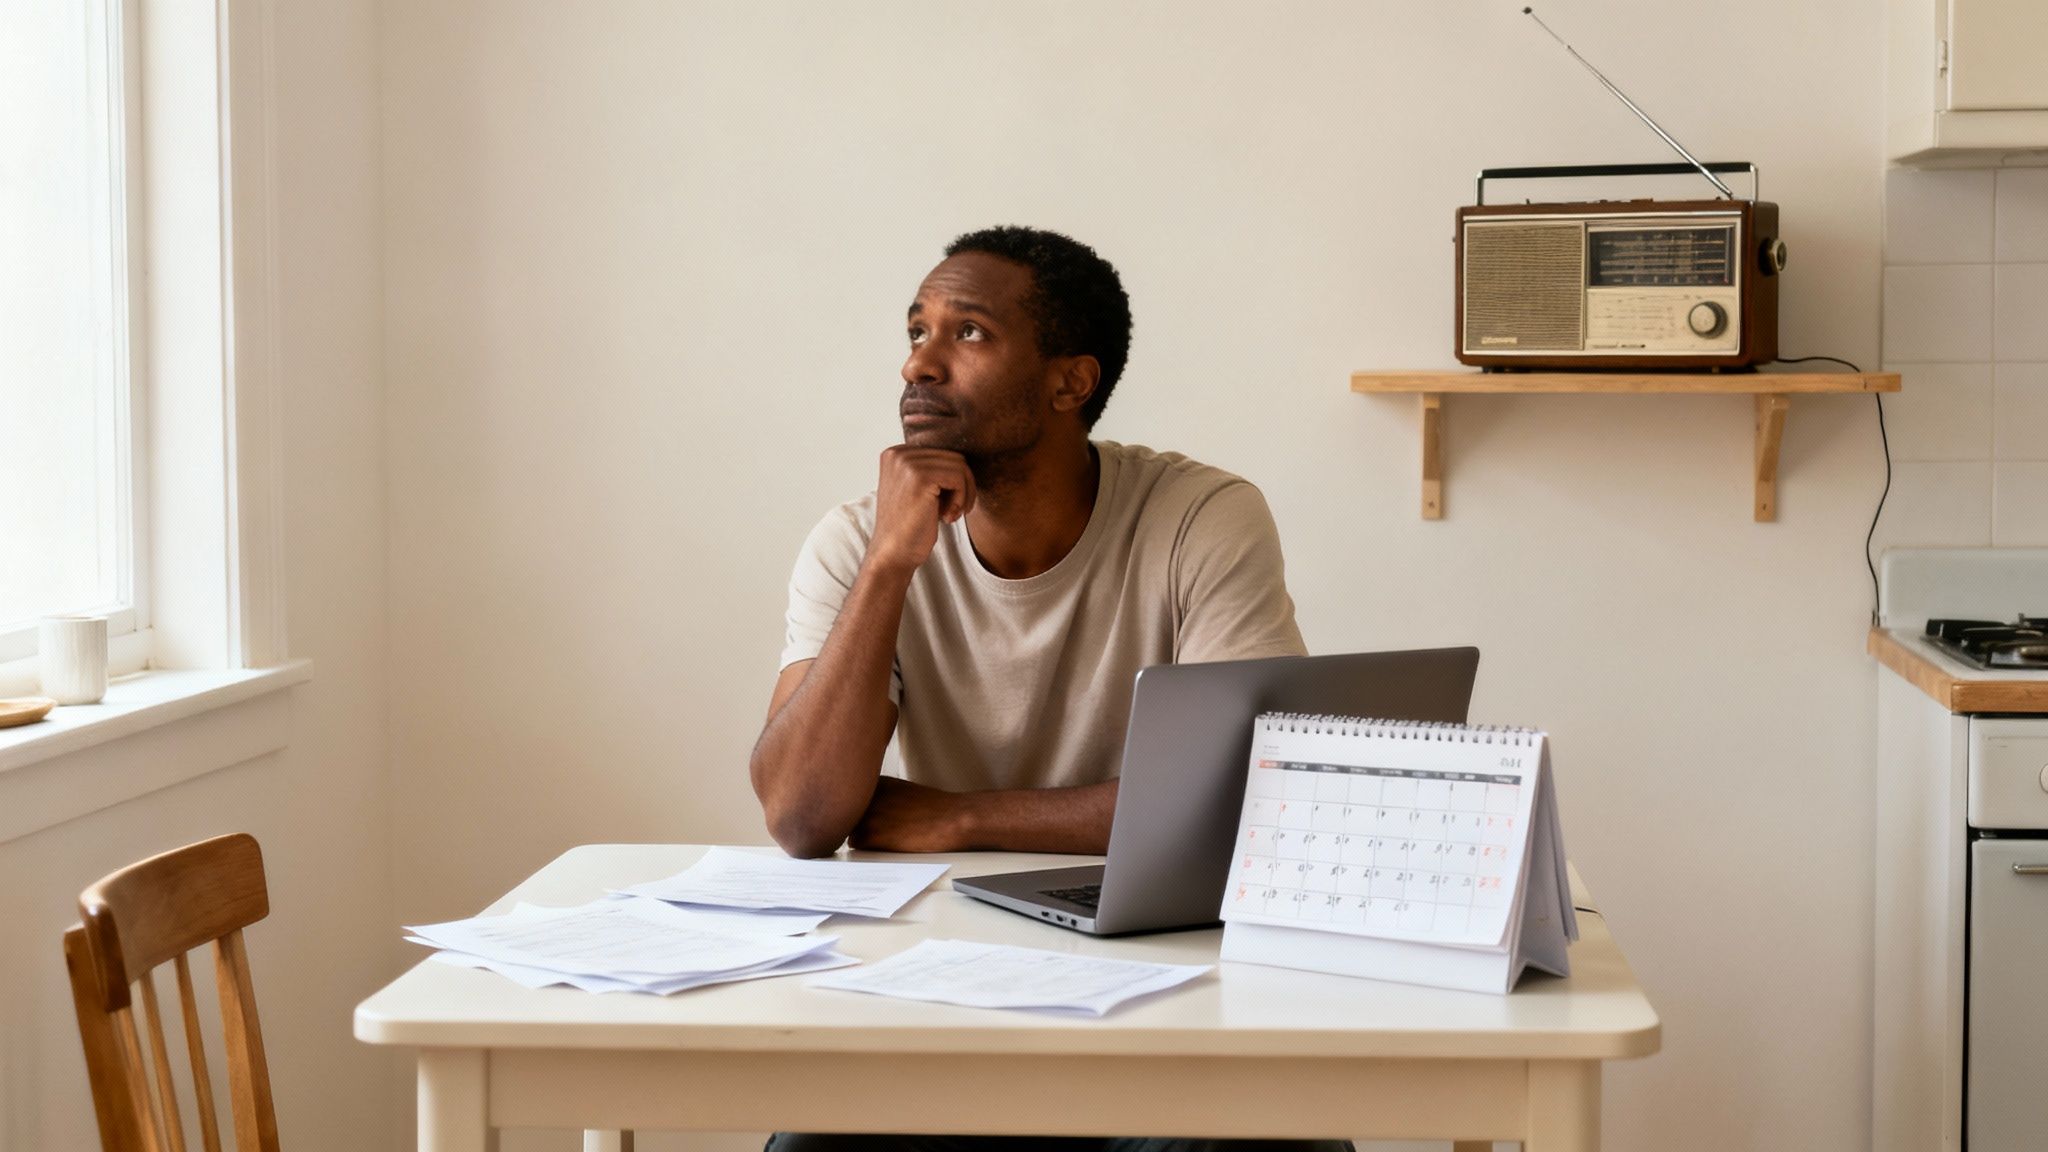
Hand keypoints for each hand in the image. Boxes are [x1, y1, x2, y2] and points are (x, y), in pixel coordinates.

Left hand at [848, 776, 974, 852]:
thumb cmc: (934, 808)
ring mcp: (866, 813)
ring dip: (860, 836)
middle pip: (845, 814)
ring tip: (884, 838)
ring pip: (846, 830)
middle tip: (878, 831)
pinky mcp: (871, 834)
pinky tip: (885, 846)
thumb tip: (862, 811)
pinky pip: (854, 845)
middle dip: (853, 823)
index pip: (848, 797)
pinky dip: (865, 848)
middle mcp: (866, 794)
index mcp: (875, 781)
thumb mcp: (902, 791)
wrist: (953, 819)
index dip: (856, 811)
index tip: (869, 817)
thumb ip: (879, 797)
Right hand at [867, 446, 974, 575]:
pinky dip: (961, 499)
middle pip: (954, 457)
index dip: (953, 481)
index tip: (945, 506)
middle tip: (952, 512)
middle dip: (962, 487)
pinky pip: (959, 478)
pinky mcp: (920, 477)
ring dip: (963, 494)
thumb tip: (964, 460)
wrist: (892, 554)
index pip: (942, 454)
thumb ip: (931, 470)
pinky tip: (947, 517)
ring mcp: (907, 463)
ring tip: (950, 515)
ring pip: (960, 466)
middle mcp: (898, 454)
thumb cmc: (909, 527)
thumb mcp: (916, 490)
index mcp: (895, 454)